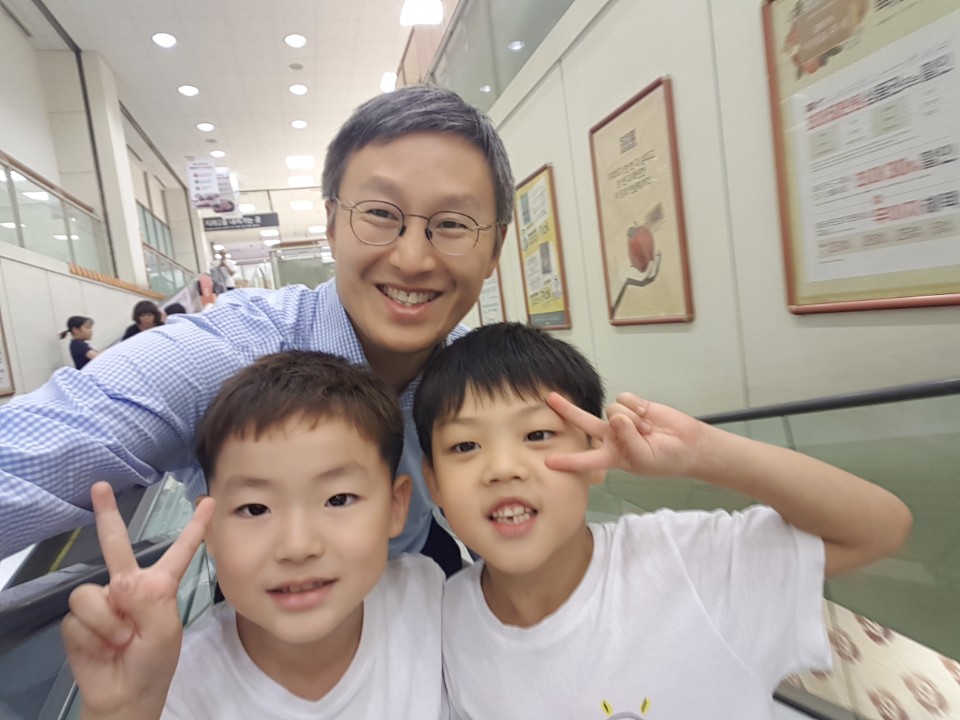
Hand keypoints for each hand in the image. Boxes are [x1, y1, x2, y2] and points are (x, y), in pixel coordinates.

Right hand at [61, 482, 213, 719]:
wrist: (125, 694)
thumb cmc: (153, 662)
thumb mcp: (164, 628)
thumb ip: (148, 599)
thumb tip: (119, 584)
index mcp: (159, 585)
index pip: (180, 550)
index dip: (194, 527)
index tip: (207, 501)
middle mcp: (129, 586)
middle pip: (116, 545)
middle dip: (107, 515)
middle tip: (100, 487)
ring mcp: (103, 601)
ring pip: (93, 593)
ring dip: (108, 622)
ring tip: (121, 639)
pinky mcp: (78, 620)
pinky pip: (79, 617)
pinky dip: (93, 635)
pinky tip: (102, 647)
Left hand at [544, 392, 705, 477]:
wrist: (688, 445)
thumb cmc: (666, 459)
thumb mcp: (643, 459)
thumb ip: (628, 439)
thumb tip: (616, 416)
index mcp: (612, 456)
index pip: (585, 460)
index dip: (568, 462)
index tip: (548, 462)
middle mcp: (612, 437)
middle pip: (584, 422)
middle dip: (567, 410)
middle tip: (550, 398)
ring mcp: (621, 420)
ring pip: (612, 410)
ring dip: (631, 419)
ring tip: (647, 431)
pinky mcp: (633, 406)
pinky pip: (624, 399)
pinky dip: (636, 406)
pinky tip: (647, 415)